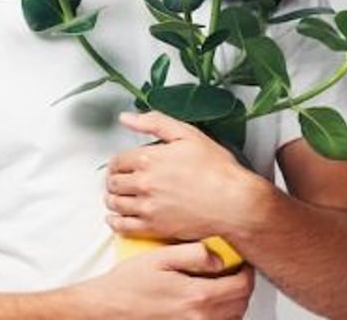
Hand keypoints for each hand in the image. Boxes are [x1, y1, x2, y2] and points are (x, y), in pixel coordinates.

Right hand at [77, 242, 253, 319]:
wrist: (107, 309)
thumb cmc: (128, 284)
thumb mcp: (160, 258)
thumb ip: (194, 254)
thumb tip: (219, 258)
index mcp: (198, 296)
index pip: (241, 286)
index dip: (247, 272)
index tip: (242, 264)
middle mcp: (200, 318)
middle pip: (240, 304)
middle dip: (241, 287)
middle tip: (233, 273)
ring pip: (232, 319)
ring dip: (233, 304)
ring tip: (222, 288)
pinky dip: (220, 318)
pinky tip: (208, 306)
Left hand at [106, 111, 264, 241]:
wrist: (234, 203)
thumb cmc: (217, 169)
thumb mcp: (188, 134)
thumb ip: (154, 123)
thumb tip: (126, 118)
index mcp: (149, 158)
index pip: (116, 161)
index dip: (118, 163)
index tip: (122, 166)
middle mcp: (144, 183)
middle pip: (113, 183)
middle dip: (115, 181)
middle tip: (121, 182)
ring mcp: (147, 207)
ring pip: (114, 204)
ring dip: (114, 200)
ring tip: (120, 198)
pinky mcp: (154, 228)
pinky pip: (122, 227)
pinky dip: (115, 222)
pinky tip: (118, 218)